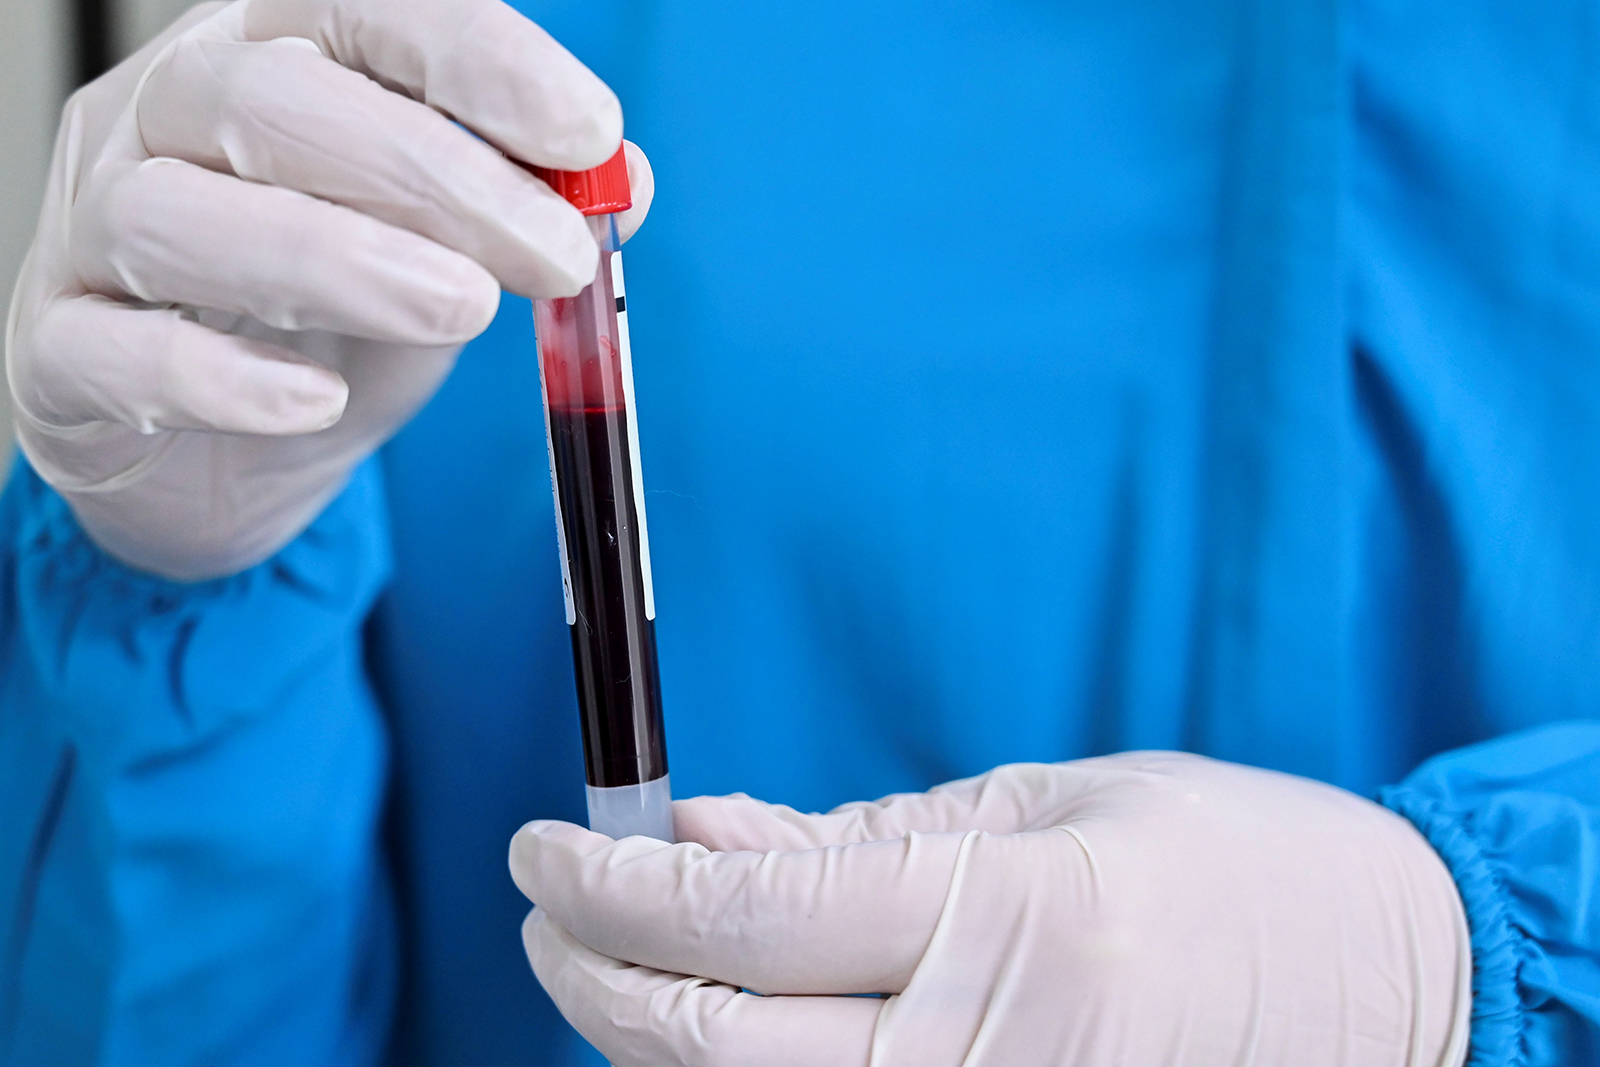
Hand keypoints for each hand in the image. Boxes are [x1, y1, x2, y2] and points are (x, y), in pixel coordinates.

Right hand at [5, 0, 652, 579]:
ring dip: (338, 258)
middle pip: (273, 98)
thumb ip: (515, 208)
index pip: (352, 6)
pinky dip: (221, 378)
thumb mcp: (439, 251)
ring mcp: (94, 234)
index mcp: (263, 61)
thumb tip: (621, 183)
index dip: (472, 56)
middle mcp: (162, 121)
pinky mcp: (61, 355)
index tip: (588, 131)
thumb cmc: (327, 325)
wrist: (216, 457)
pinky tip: (317, 401)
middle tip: (555, 253)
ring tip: (464, 311)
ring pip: (179, 214)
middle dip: (434, 173)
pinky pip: (119, 351)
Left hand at [511, 753, 1470, 1066]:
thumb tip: (695, 836)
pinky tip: (711, 1028)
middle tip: (550, 900)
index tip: (548, 840)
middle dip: (589, 970)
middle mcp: (989, 1055)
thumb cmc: (1232, 863)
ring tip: (611, 959)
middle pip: (706, 1043)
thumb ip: (856, 836)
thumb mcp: (1044, 805)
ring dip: (638, 1038)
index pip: (741, 918)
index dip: (611, 881)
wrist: (1395, 990)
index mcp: (1012, 923)